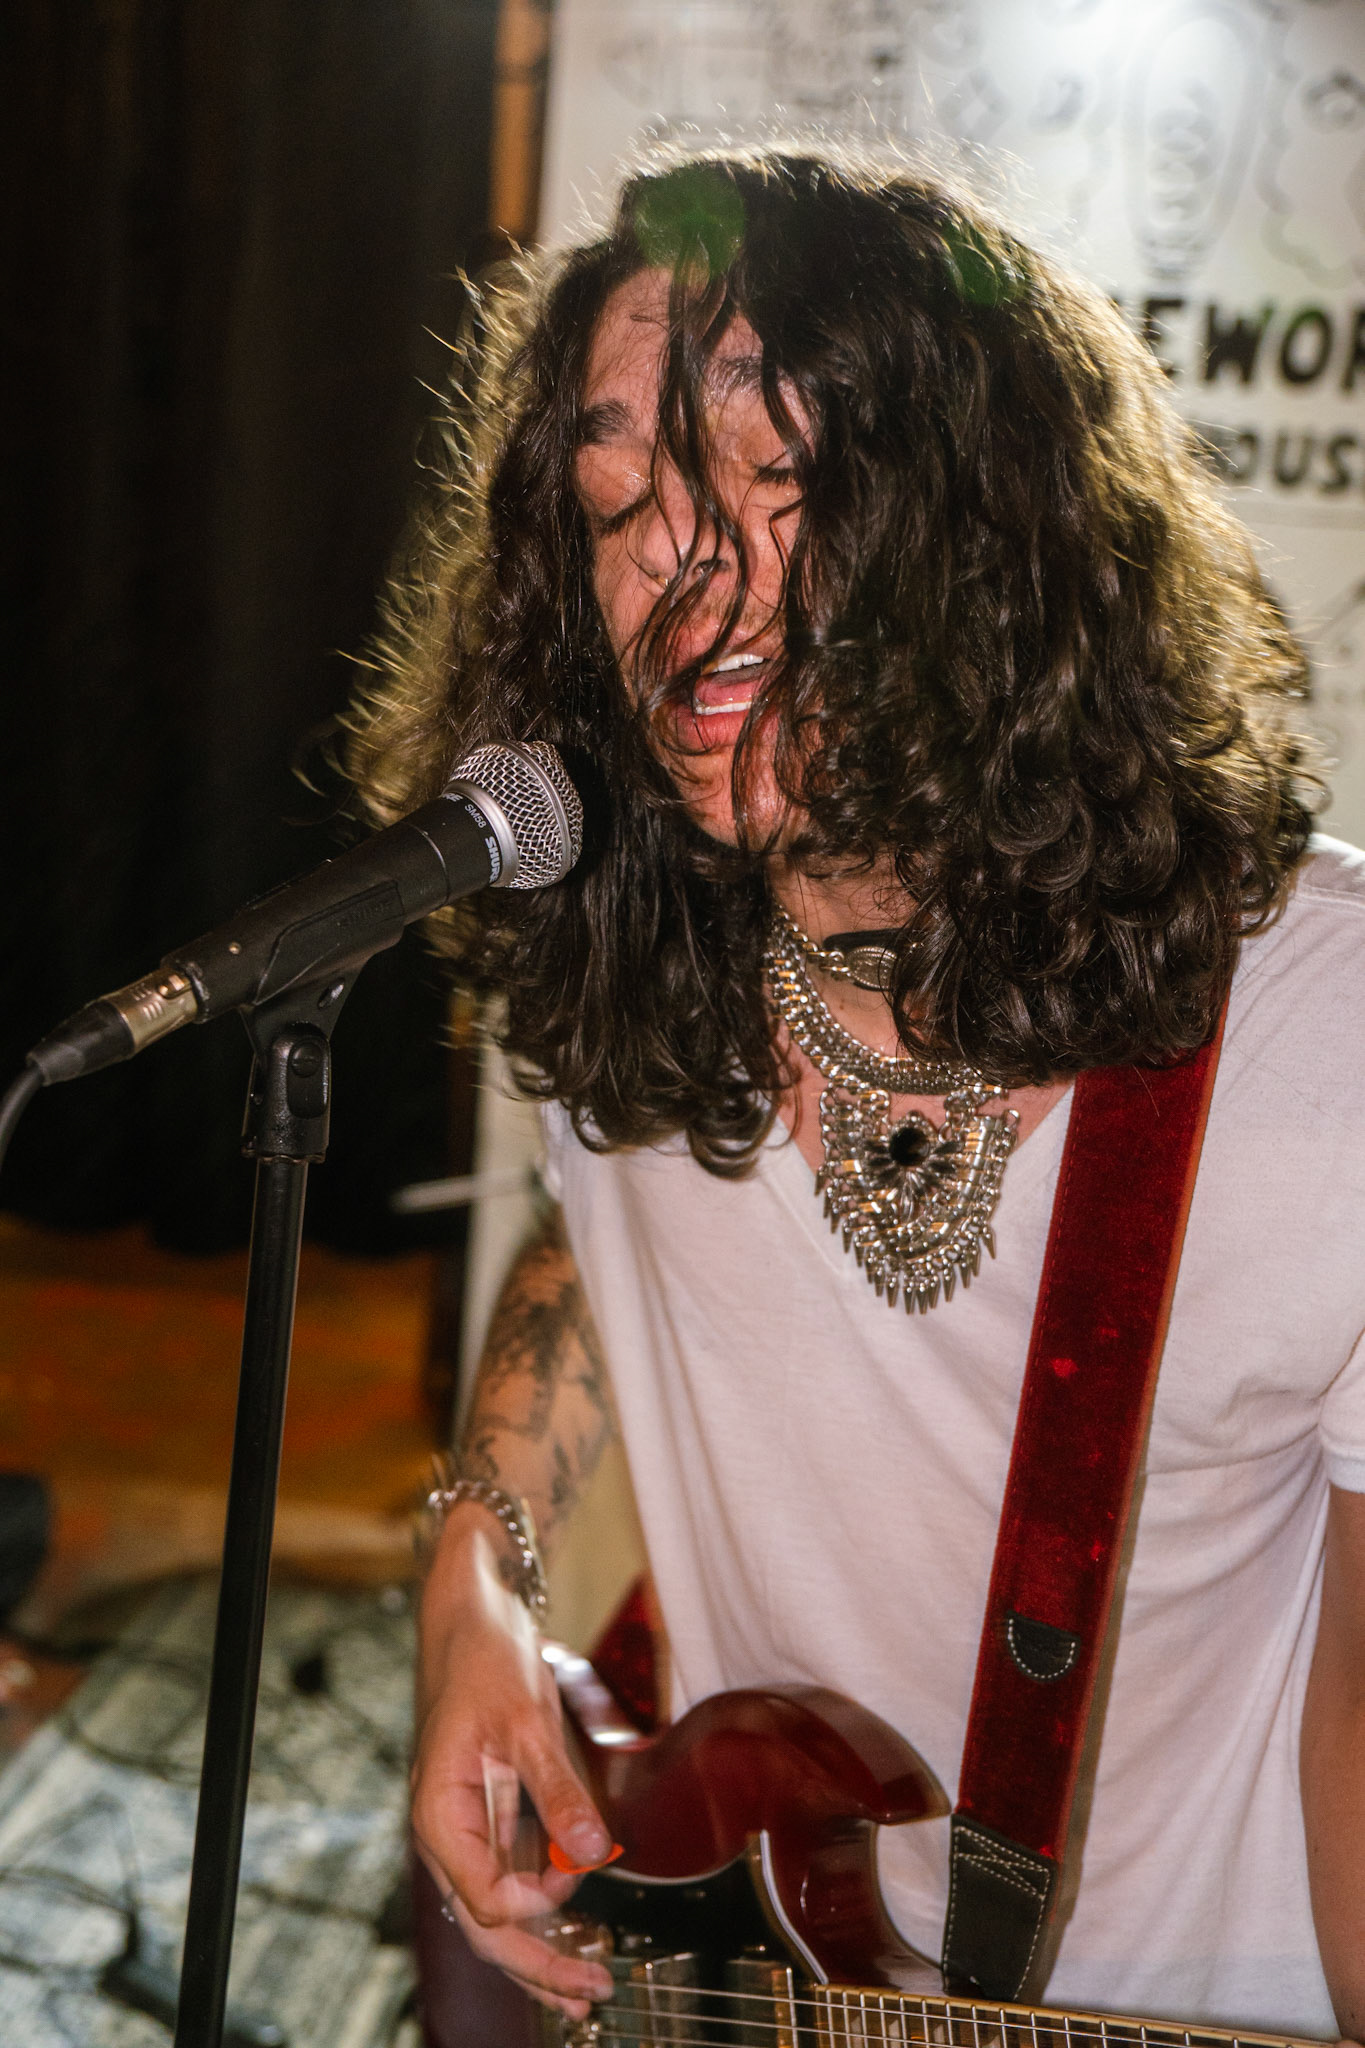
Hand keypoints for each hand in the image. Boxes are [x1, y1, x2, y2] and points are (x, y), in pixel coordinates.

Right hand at [411, 1511, 615, 2017]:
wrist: (471, 1614)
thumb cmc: (484, 1658)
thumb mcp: (526, 1721)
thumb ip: (558, 1792)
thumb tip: (594, 1855)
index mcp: (439, 1815)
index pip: (482, 1896)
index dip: (532, 1912)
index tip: (578, 1901)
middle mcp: (449, 1831)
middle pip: (487, 1923)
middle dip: (538, 1964)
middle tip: (592, 1995)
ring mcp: (468, 1825)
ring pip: (499, 1907)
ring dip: (541, 1947)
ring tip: (586, 1987)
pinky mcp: (491, 1813)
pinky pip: (512, 1874)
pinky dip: (543, 1904)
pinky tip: (574, 1927)